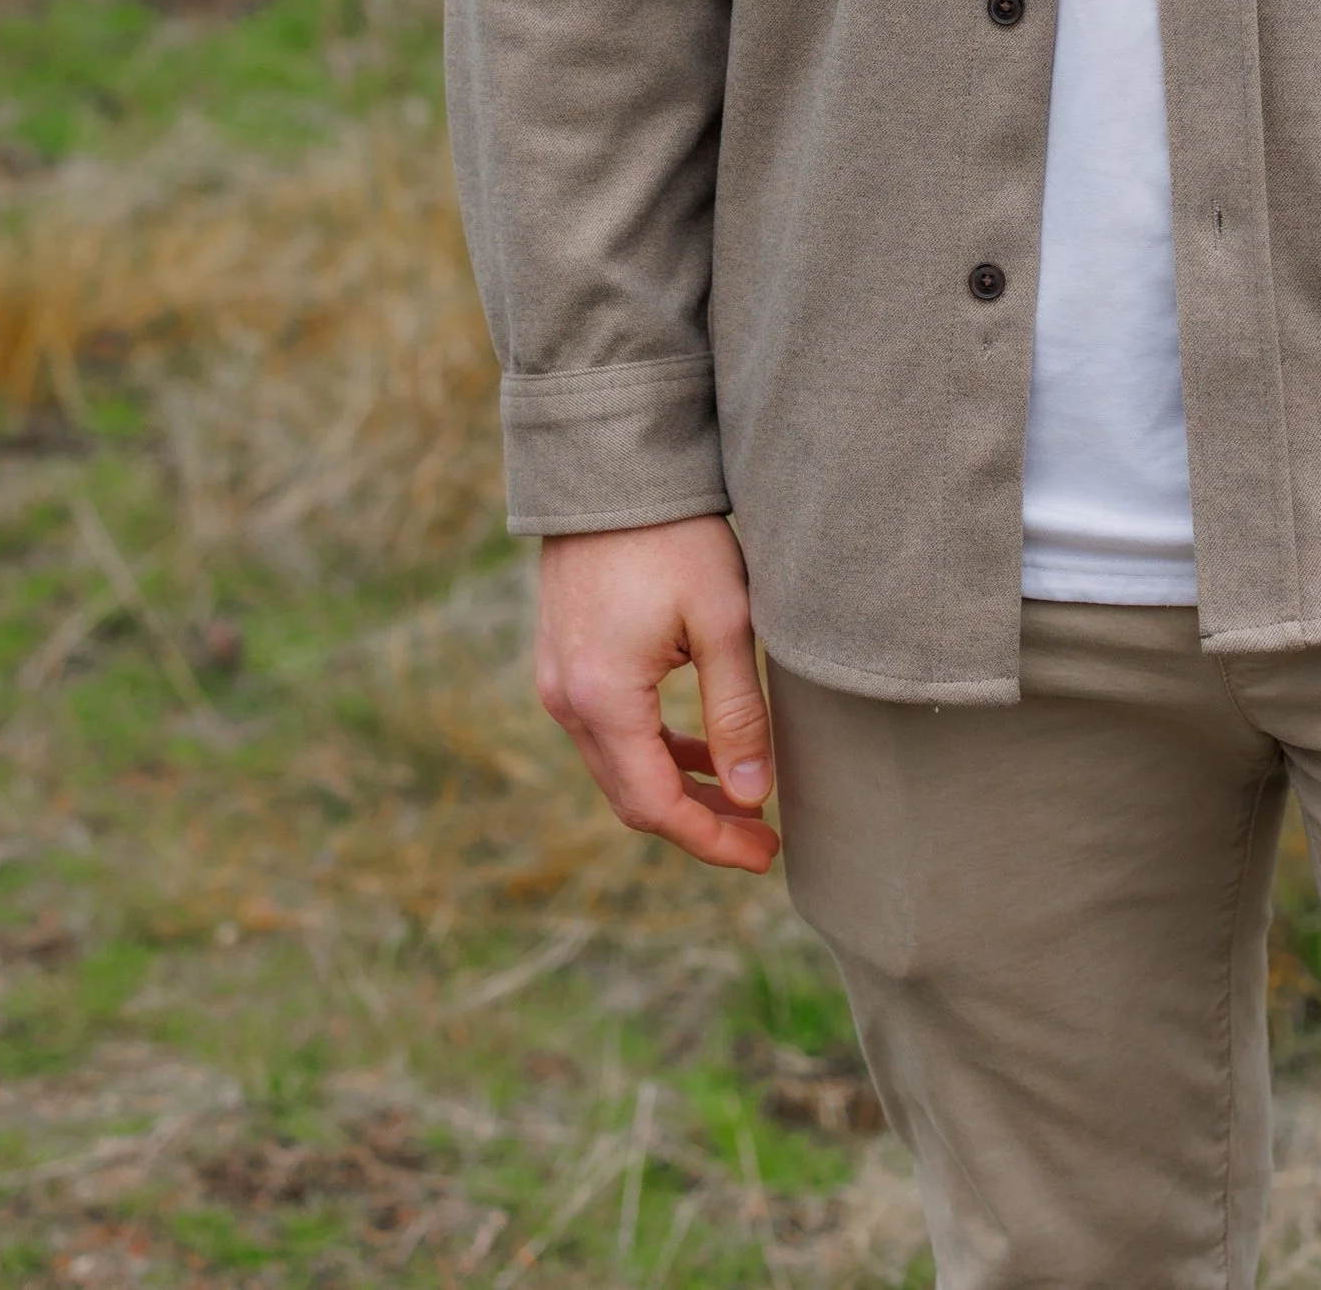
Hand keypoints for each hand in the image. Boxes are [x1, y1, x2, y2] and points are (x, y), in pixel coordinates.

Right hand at [536, 515, 779, 873]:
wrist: (612, 466)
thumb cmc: (675, 536)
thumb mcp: (723, 620)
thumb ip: (736, 713)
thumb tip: (752, 796)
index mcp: (601, 700)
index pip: (655, 806)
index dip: (711, 840)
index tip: (766, 854)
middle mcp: (565, 701)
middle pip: (631, 797)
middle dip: (698, 823)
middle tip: (762, 837)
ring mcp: (555, 680)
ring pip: (618, 766)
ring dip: (677, 788)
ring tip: (742, 800)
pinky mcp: (561, 658)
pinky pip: (607, 730)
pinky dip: (654, 750)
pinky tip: (699, 749)